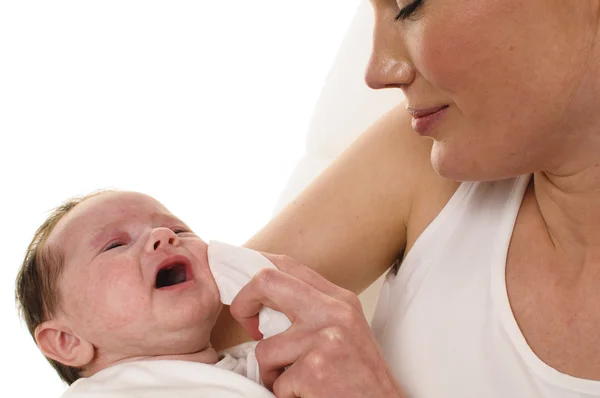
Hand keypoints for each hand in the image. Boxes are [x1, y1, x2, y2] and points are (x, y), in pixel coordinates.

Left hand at [230, 254, 403, 397]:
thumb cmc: (361, 376)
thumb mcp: (343, 329)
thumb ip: (311, 309)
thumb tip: (264, 299)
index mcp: (338, 299)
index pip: (285, 265)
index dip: (256, 276)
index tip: (247, 298)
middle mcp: (333, 311)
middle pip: (266, 281)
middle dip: (244, 303)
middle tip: (248, 327)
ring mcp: (325, 338)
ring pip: (264, 348)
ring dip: (272, 372)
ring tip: (297, 381)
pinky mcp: (316, 369)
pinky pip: (276, 381)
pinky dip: (285, 394)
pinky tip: (309, 393)